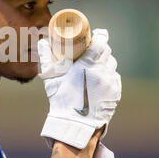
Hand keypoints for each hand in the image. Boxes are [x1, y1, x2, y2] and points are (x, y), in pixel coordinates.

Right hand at [38, 28, 121, 150]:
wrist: (75, 124)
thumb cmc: (61, 100)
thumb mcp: (51, 78)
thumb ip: (46, 58)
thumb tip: (42, 41)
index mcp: (86, 66)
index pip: (100, 43)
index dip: (101, 35)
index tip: (98, 33)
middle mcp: (101, 72)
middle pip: (107, 52)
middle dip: (101, 48)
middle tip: (94, 50)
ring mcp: (110, 83)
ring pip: (112, 64)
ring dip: (106, 61)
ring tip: (96, 65)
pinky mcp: (115, 93)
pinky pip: (114, 77)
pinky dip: (109, 75)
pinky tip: (100, 78)